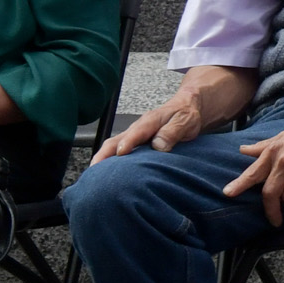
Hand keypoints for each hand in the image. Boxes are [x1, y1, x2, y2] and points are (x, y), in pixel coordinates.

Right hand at [95, 68, 249, 162]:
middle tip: (95, 170)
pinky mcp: (136, 142)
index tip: (121, 153)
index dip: (127, 143)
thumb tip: (159, 146)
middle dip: (103, 154)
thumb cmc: (186, 114)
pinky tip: (108, 174)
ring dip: (104, 160)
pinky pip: (119, 151)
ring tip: (95, 176)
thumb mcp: (185, 121)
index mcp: (149, 121)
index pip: (135, 133)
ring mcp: (135, 136)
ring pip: (114, 147)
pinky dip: (111, 161)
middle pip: (115, 141)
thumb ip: (172, 131)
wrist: (188, 106)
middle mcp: (137, 128)